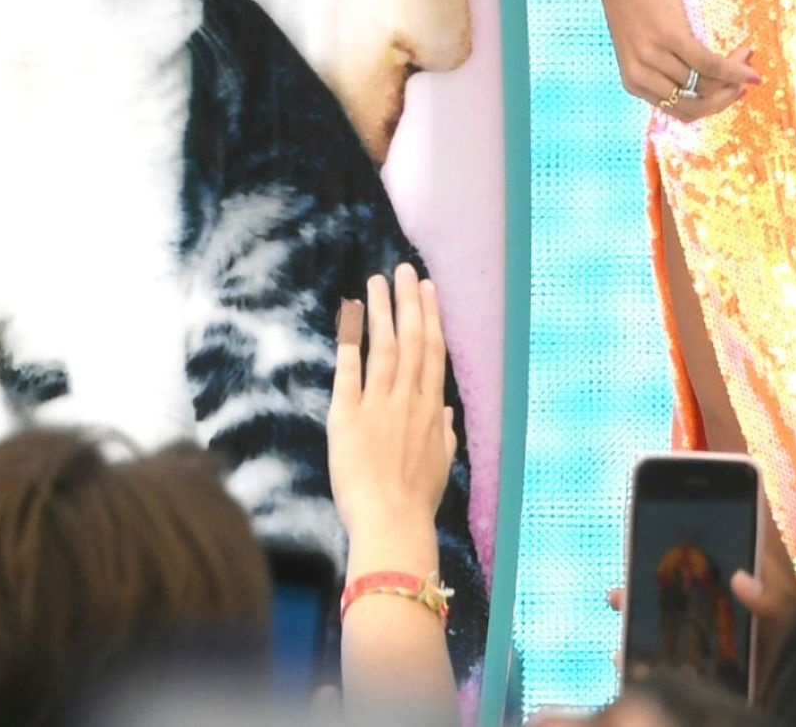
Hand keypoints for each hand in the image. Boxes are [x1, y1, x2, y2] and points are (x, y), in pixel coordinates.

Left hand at [328, 266, 454, 566]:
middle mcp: (407, 400)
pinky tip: (349, 315)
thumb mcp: (440, 466)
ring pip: (383, 347)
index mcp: (431, 411)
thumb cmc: (416, 502)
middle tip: (404, 269)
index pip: (432, 353)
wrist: (392, 526)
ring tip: (377, 281)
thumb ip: (444, 434)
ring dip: (381, 311)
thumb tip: (448, 412)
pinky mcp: (347, 416)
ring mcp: (378, 405)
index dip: (430, 317)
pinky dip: (350, 342)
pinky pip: (349, 372)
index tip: (428, 289)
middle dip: (408, 302)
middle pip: (410, 340)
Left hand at [598, 0, 757, 122]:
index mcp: (632, 81)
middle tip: (745, 79)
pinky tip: (748, 59)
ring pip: (705, 85)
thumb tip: (708, 81)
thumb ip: (662, 65)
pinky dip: (733, 67)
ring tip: (747, 55)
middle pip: (696, 106)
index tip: (732, 88)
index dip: (713, 105)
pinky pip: (709, 63)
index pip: (681, 111)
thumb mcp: (641, 41)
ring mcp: (652, 56)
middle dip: (726, 96)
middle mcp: (639, 74)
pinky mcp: (668, 36)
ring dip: (734, 75)